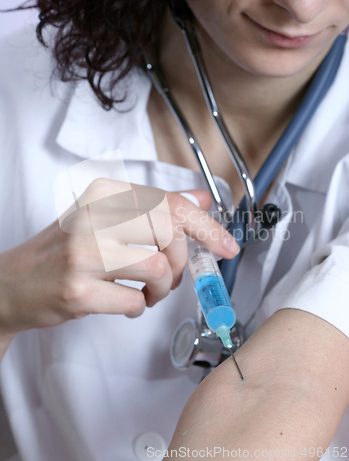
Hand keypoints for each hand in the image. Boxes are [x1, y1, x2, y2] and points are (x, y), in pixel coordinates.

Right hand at [0, 179, 238, 337]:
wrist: (12, 283)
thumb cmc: (64, 251)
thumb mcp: (107, 219)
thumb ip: (155, 208)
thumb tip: (200, 200)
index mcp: (104, 192)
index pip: (170, 203)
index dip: (206, 227)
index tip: (226, 247)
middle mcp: (93, 216)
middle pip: (170, 233)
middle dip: (181, 263)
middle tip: (168, 276)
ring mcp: (83, 253)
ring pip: (158, 268)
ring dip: (161, 289)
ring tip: (146, 292)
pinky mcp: (78, 290)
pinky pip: (136, 301)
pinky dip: (139, 308)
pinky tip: (125, 303)